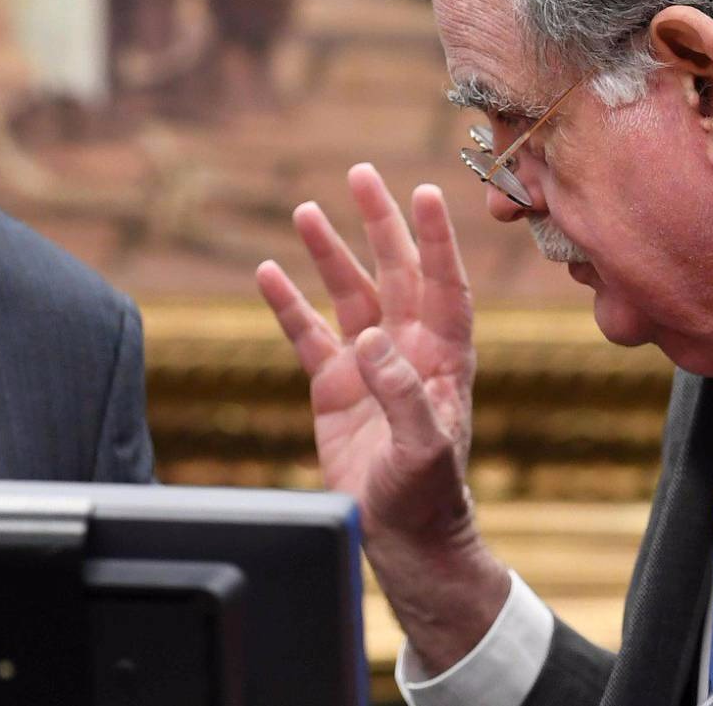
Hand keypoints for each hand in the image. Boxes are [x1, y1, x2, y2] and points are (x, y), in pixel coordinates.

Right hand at [255, 163, 509, 672]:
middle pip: (395, 271)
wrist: (402, 537)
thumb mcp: (425, 447)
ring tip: (306, 210)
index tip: (427, 193)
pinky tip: (269, 271)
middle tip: (362, 175)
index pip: (443, 283)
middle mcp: (409, 348)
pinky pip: (308, 333)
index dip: (436, 239)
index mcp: (444, 355)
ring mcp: (369, 364)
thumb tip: (371, 340)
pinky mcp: (334, 386)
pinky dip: (289, 303)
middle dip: (380, 223)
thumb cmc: (427, 496)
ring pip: (349, 293)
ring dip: (330, 253)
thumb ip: (402, 392)